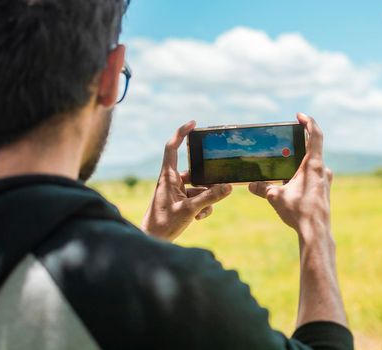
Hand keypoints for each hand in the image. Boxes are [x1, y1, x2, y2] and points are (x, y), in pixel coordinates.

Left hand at [142, 121, 232, 240]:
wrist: (153, 241)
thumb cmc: (164, 224)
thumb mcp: (189, 210)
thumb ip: (209, 198)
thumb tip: (228, 187)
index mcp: (168, 177)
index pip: (172, 148)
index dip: (181, 133)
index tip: (193, 124)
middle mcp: (172, 182)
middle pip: (194, 171)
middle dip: (207, 180)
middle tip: (218, 181)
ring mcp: (177, 193)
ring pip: (199, 188)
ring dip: (206, 198)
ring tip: (202, 212)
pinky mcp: (181, 203)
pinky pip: (197, 199)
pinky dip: (202, 207)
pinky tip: (199, 217)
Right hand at [249, 113, 332, 243]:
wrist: (315, 232)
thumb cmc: (299, 211)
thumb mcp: (276, 197)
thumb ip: (263, 188)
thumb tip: (250, 185)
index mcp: (314, 165)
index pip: (315, 135)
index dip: (309, 122)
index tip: (299, 116)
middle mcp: (323, 170)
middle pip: (313, 150)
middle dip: (299, 145)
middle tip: (286, 142)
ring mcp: (325, 182)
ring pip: (313, 165)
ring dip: (300, 162)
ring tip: (285, 165)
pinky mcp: (324, 192)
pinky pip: (313, 177)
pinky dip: (303, 175)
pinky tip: (291, 183)